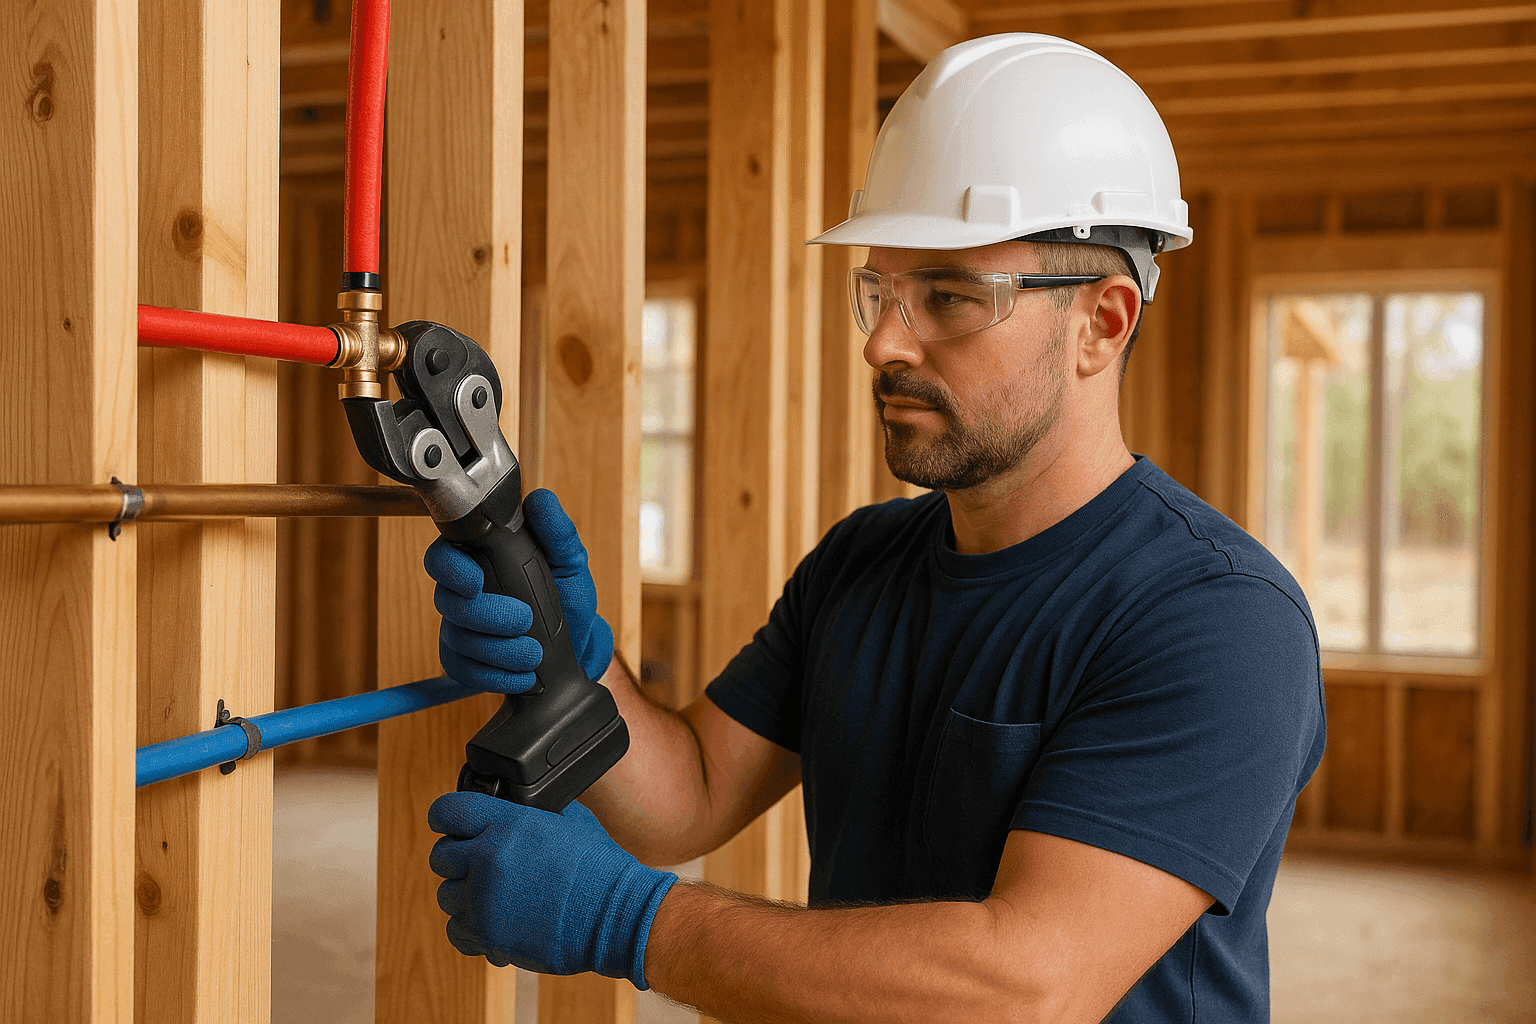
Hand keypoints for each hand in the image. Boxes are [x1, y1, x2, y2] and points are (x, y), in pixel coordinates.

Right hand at [424, 488, 614, 692]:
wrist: (579, 646)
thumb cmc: (569, 599)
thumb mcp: (571, 563)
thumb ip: (557, 533)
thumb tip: (541, 501)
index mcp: (482, 560)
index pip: (444, 555)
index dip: (450, 567)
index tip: (476, 580)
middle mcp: (464, 593)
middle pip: (446, 601)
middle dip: (485, 615)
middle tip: (524, 619)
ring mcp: (461, 628)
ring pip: (458, 639)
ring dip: (498, 649)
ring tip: (534, 653)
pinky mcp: (466, 661)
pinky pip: (463, 670)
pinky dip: (495, 675)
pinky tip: (522, 674)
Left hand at [428, 791, 676, 986]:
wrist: (615, 914)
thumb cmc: (598, 866)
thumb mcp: (568, 819)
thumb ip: (531, 814)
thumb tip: (517, 810)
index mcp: (507, 823)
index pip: (448, 810)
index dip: (445, 815)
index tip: (448, 822)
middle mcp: (488, 859)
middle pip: (440, 856)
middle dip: (456, 857)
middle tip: (477, 862)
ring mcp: (484, 901)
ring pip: (446, 895)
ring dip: (464, 894)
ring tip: (492, 895)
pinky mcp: (487, 936)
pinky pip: (455, 931)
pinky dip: (469, 927)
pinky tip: (492, 919)